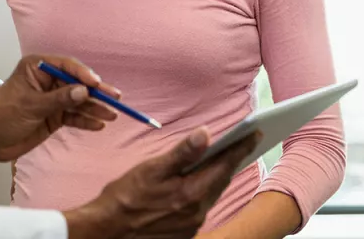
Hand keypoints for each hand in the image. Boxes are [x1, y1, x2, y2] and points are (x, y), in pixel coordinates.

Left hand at [0, 54, 119, 162]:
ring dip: (95, 108)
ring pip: (78, 101)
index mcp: (38, 67)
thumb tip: (84, 91)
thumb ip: (59, 99)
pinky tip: (98, 124)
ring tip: (112, 114)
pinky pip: (73, 116)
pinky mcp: (54, 116)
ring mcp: (52, 99)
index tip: (97, 84)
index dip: (83, 74)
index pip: (66, 66)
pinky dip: (86, 120)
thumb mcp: (31, 105)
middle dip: (95, 91)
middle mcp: (47, 80)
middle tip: (115, 97)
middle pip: (77, 83)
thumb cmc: (1, 114)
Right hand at [65, 128, 260, 238]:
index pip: (223, 166)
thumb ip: (182, 153)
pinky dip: (205, 189)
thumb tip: (206, 134)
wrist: (109, 230)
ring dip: (218, 174)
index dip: (240, 148)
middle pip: (221, 180)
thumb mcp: (152, 168)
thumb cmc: (126, 196)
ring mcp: (192, 225)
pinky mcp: (184, 232)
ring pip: (212, 193)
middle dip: (232, 160)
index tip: (254, 134)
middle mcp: (197, 212)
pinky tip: (199, 181)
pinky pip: (201, 206)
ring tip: (223, 158)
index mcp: (191, 193)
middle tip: (244, 142)